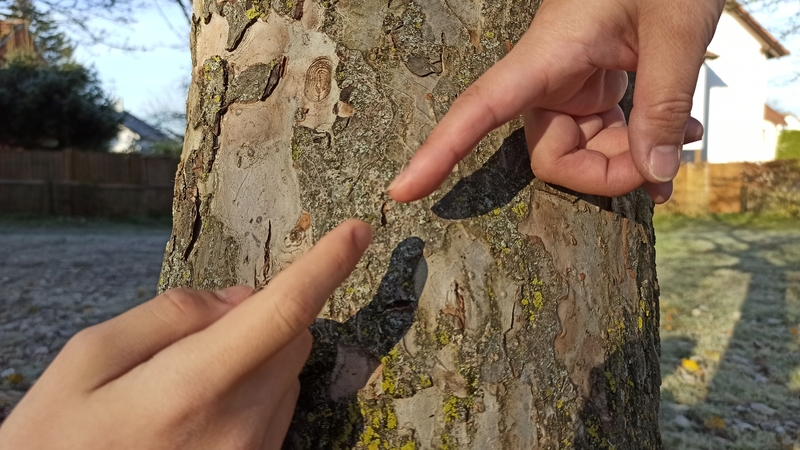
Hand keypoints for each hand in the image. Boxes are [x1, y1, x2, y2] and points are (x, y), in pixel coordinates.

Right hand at [0, 220, 371, 449]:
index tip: (359, 231)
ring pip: (288, 374)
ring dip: (257, 358)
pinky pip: (278, 411)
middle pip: (293, 338)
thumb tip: (240, 298)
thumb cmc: (56, 441)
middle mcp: (241, 427)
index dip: (327, 266)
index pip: (283, 311)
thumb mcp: (88, 361)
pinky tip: (199, 415)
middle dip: (264, 317)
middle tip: (195, 337)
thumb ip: (171, 316)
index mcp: (194, 388)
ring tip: (182, 389)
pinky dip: (255, 392)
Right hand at [388, 0, 723, 202]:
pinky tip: (679, 137)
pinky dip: (637, 144)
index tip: (402, 191)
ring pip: (579, 150)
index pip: (480, 109)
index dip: (439, 152)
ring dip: (627, 160)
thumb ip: (664, 105)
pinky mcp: (592, 86)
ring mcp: (571, 84)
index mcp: (548, 54)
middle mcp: (549, 75)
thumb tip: (654, 175)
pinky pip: (601, 134)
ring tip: (685, 143)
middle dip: (603, 174)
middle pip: (550, 154)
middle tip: (661, 169)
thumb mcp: (676, 31)